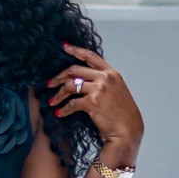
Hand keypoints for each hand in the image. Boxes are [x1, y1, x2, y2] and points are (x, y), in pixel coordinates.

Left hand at [47, 45, 143, 160]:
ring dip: (58, 94)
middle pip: (75, 70)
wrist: (128, 130)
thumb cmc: (123, 114)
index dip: (75, 50)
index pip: (90, 56)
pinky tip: (59, 113)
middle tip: (50, 83)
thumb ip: (104, 81)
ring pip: (70, 86)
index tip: (64, 47)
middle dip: (59, 76)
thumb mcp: (118, 90)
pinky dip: (64, 109)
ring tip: (52, 101)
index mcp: (111, 73)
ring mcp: (99, 89)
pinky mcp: (93, 102)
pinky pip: (72, 103)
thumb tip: (85, 79)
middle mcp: (105, 78)